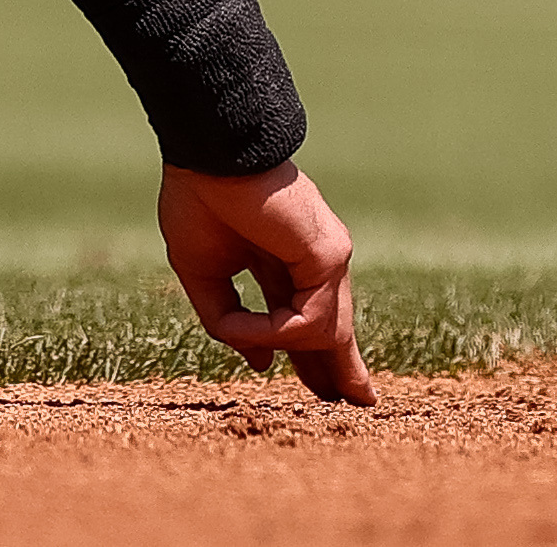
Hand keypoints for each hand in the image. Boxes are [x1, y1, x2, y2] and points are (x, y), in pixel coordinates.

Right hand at [156, 161, 375, 404]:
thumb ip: (229, 321)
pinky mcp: (329, 257)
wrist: (210, 153)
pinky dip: (272, 331)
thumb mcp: (203, 274)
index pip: (303, 312)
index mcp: (281, 256)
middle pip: (333, 326)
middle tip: (357, 403)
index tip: (306, 382)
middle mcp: (312, 258)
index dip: (304, 349)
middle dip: (341, 367)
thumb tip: (263, 363)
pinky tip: (245, 328)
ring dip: (302, 359)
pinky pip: (308, 322)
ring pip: (328, 332)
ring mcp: (326, 257)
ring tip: (317, 386)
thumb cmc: (199, 200)